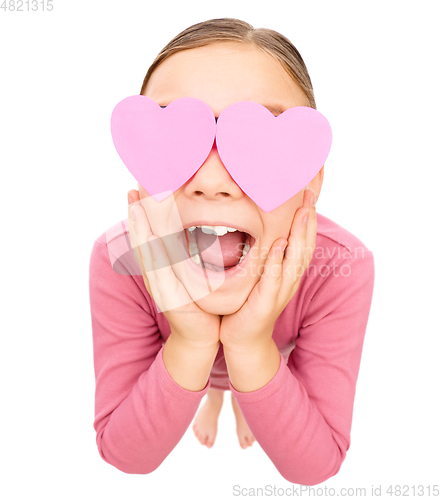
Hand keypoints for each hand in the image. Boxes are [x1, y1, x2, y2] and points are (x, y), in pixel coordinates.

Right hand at [127, 189, 220, 349]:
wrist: (203, 335)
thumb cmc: (201, 303)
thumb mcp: (194, 274)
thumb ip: (190, 255)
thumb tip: (196, 232)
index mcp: (163, 267)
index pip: (149, 235)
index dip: (143, 214)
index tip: (140, 190)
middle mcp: (156, 274)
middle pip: (142, 240)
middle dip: (136, 216)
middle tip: (132, 191)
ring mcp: (159, 285)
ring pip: (146, 252)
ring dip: (139, 230)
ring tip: (135, 207)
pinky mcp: (167, 297)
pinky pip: (158, 272)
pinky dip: (152, 254)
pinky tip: (149, 238)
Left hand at [219, 188, 316, 351]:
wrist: (243, 338)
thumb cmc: (248, 304)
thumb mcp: (259, 275)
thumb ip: (265, 255)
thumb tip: (263, 230)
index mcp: (288, 271)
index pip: (303, 240)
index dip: (308, 217)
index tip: (309, 192)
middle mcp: (289, 279)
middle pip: (305, 245)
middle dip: (308, 219)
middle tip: (311, 194)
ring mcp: (280, 291)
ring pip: (296, 259)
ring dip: (300, 235)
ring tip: (303, 212)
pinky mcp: (266, 302)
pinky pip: (274, 279)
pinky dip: (278, 261)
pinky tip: (279, 245)